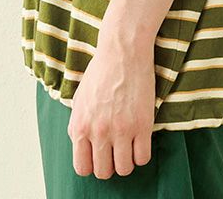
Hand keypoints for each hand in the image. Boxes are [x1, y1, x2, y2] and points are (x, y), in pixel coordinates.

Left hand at [67, 30, 156, 178]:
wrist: (123, 50)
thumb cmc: (101, 70)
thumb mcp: (79, 98)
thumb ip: (78, 124)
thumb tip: (82, 144)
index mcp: (80, 126)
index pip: (82, 168)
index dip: (92, 165)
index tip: (100, 156)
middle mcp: (99, 132)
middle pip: (104, 172)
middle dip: (110, 164)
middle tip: (116, 150)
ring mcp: (122, 130)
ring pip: (125, 169)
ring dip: (127, 161)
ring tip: (129, 146)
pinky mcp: (143, 124)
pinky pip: (143, 158)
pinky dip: (142, 154)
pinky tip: (140, 140)